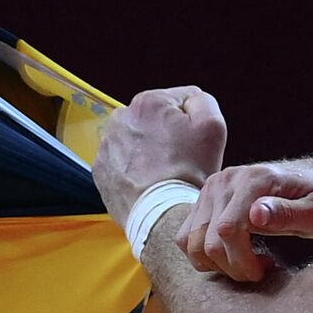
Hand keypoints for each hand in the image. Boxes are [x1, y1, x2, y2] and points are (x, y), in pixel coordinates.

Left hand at [93, 86, 227, 223]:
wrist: (162, 213)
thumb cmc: (188, 170)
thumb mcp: (212, 127)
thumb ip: (202, 101)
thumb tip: (190, 99)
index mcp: (148, 102)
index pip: (178, 100)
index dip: (192, 121)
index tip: (193, 142)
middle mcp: (121, 117)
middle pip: (154, 119)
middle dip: (167, 133)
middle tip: (179, 159)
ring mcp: (106, 144)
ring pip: (137, 140)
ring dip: (148, 150)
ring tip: (162, 172)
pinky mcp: (100, 168)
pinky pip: (121, 161)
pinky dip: (133, 169)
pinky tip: (147, 181)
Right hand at [176, 159, 312, 281]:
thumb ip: (289, 214)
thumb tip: (255, 214)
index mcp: (254, 181)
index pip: (227, 232)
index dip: (241, 262)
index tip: (265, 271)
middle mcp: (226, 180)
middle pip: (206, 240)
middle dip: (230, 266)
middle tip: (260, 271)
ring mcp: (213, 188)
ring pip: (191, 240)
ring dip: (215, 262)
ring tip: (248, 262)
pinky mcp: (207, 198)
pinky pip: (188, 234)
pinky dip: (205, 253)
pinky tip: (235, 254)